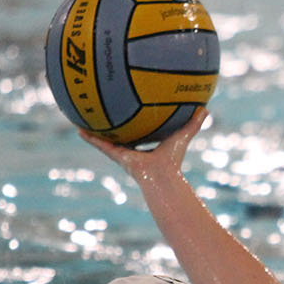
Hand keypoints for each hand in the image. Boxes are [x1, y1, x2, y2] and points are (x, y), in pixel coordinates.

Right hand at [78, 108, 207, 181]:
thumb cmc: (174, 159)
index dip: (135, 122)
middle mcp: (133, 150)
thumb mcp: (182, 135)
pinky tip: (78, 128)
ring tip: (83, 119)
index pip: (139, 131)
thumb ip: (193, 123)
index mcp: (147, 146)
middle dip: (113, 126)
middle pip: (121, 135)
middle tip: (104, 111)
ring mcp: (123, 154)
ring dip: (95, 132)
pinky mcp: (116, 156)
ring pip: (106, 140)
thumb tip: (205, 108)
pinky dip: (90, 138)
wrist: (162, 175)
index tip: (129, 113)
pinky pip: (100, 145)